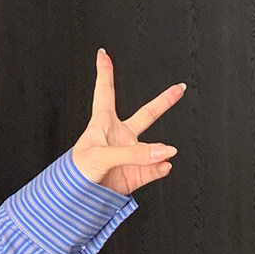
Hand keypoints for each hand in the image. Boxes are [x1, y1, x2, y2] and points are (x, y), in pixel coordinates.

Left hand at [70, 48, 184, 195]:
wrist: (76, 198)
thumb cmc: (76, 172)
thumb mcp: (101, 156)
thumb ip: (133, 154)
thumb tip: (164, 151)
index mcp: (102, 124)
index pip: (104, 92)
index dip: (104, 73)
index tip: (102, 55)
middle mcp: (119, 137)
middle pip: (146, 114)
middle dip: (163, 101)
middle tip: (178, 89)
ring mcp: (130, 155)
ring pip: (153, 149)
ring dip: (159, 151)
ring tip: (165, 154)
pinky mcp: (135, 174)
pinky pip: (154, 169)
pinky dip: (160, 169)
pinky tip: (164, 166)